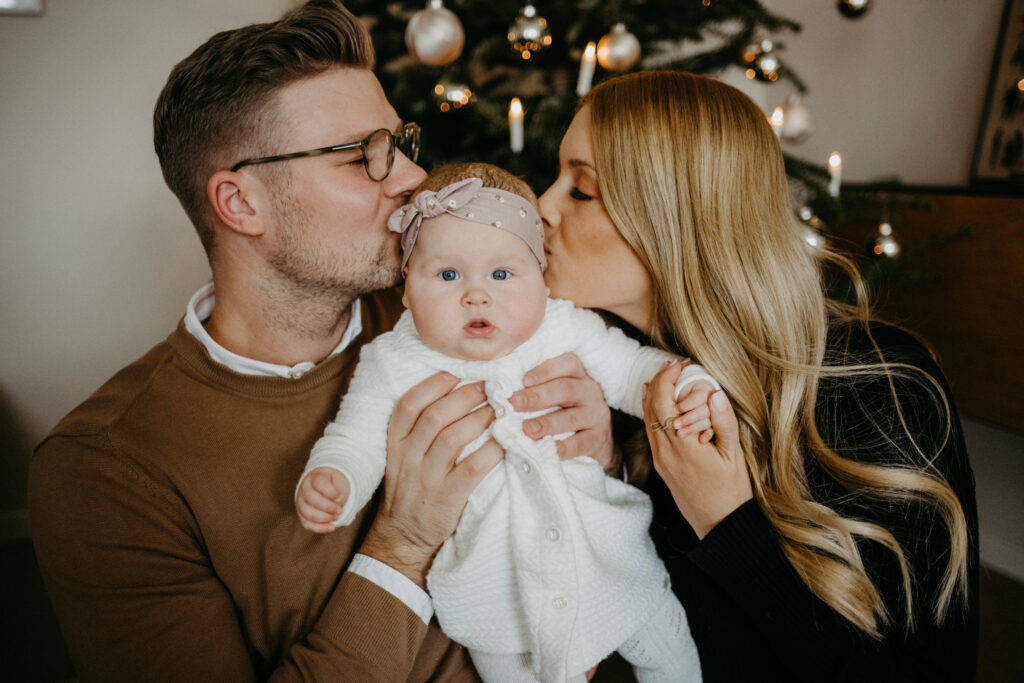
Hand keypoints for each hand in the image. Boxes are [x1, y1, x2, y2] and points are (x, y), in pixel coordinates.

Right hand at [295, 467, 350, 533]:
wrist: (327, 488)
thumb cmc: (334, 485)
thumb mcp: (339, 483)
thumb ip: (339, 490)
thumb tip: (337, 502)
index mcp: (314, 478)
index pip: (318, 483)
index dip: (329, 491)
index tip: (339, 496)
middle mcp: (304, 489)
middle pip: (311, 499)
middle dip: (328, 507)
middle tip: (339, 510)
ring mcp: (301, 503)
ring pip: (307, 513)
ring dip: (324, 518)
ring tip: (336, 517)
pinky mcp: (302, 515)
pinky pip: (307, 524)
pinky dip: (320, 528)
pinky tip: (331, 527)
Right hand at [360, 372, 503, 587]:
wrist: (404, 536)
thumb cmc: (411, 488)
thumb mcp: (403, 457)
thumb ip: (420, 430)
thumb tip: (458, 394)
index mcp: (395, 444)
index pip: (408, 406)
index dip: (432, 386)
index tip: (454, 374)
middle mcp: (407, 458)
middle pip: (434, 417)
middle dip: (465, 397)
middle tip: (489, 387)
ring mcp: (426, 478)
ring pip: (453, 438)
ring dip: (480, 418)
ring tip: (501, 409)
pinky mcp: (446, 498)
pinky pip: (472, 468)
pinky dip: (491, 451)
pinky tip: (506, 441)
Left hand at [510, 352, 615, 472]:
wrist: (596, 439)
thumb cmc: (564, 409)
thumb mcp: (554, 393)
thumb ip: (533, 386)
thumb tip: (494, 386)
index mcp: (577, 374)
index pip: (567, 363)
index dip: (545, 370)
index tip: (523, 379)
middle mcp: (589, 390)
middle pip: (565, 389)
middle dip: (537, 396)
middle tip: (514, 403)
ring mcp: (597, 414)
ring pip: (572, 416)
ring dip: (547, 423)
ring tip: (527, 429)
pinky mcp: (599, 438)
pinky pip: (581, 443)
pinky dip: (563, 447)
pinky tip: (548, 450)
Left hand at [643, 361, 751, 538]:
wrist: (719, 525)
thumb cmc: (731, 492)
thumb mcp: (734, 456)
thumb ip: (724, 423)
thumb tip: (714, 392)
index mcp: (683, 446)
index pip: (663, 402)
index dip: (667, 378)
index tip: (679, 364)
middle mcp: (665, 452)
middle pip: (650, 408)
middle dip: (658, 382)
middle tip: (672, 366)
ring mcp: (660, 460)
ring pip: (647, 419)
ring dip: (653, 396)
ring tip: (665, 378)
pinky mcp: (661, 466)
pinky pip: (651, 432)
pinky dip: (654, 412)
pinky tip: (662, 404)